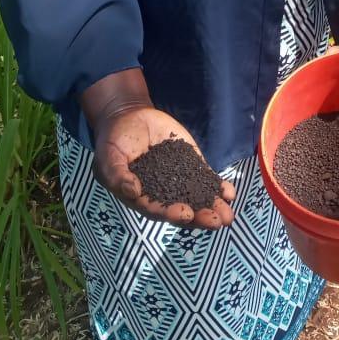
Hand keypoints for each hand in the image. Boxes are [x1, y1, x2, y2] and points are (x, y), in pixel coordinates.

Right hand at [93, 105, 234, 228]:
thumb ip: (118, 175)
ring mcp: (177, 179)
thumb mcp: (108, 158)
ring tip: (228, 214)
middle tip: (217, 221)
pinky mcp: (189, 164)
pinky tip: (230, 193)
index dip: (171, 213)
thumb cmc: (113, 142)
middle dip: (201, 217)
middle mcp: (162, 193)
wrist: (129, 118)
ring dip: (214, 207)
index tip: (186, 213)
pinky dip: (217, 186)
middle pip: (183, 209)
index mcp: (141, 197)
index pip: (157, 209)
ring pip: (197, 197)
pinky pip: (205, 178)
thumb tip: (133, 191)